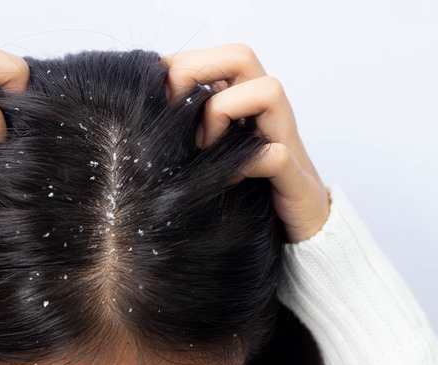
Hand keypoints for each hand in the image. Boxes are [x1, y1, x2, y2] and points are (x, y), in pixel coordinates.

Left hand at [162, 44, 329, 243]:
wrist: (296, 235)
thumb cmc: (243, 191)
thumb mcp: (209, 155)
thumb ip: (186, 131)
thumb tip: (140, 115)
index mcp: (244, 102)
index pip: (216, 58)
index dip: (179, 65)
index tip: (151, 92)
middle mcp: (267, 113)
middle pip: (241, 57)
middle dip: (196, 72)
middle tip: (172, 109)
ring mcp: (285, 141)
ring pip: (269, 90)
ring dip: (224, 112)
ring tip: (203, 146)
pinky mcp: (296, 179)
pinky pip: (276, 155)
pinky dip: (246, 164)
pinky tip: (227, 181)